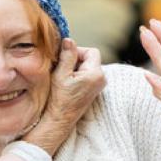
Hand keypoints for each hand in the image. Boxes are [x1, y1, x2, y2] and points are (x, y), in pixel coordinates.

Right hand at [22, 38, 105, 155]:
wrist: (59, 120)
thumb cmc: (59, 100)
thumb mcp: (61, 74)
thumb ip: (67, 55)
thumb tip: (69, 40)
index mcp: (96, 74)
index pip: (91, 51)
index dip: (77, 51)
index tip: (64, 59)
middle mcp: (101, 79)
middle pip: (90, 59)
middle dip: (75, 60)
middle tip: (62, 68)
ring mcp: (98, 86)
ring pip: (87, 67)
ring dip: (74, 68)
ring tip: (63, 78)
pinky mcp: (93, 90)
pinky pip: (86, 75)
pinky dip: (76, 75)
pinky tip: (66, 83)